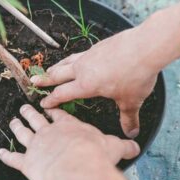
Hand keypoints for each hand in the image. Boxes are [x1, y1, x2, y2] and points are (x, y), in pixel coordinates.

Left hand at [0, 104, 139, 179]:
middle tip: (24, 107)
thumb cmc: (95, 154)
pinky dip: (6, 156)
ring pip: (23, 132)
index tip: (48, 105)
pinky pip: (14, 158)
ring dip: (17, 126)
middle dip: (30, 112)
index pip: (59, 113)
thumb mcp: (115, 147)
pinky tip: (0, 153)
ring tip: (12, 121)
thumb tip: (137, 146)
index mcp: (68, 125)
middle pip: (36, 118)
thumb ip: (124, 146)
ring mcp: (36, 145)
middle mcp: (49, 132)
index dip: (53, 109)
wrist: (78, 165)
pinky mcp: (27, 162)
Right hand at [31, 28, 159, 137]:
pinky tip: (77, 59)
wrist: (145, 46)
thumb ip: (128, 117)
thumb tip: (131, 133)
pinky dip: (72, 58)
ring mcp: (89, 55)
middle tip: (33, 81)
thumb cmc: (136, 75)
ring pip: (67, 62)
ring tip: (50, 70)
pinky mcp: (98, 46)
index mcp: (86, 84)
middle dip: (45, 79)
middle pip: (58, 74)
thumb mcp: (131, 100)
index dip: (51, 100)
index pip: (62, 93)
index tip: (42, 103)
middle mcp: (83, 69)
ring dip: (56, 67)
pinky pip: (79, 54)